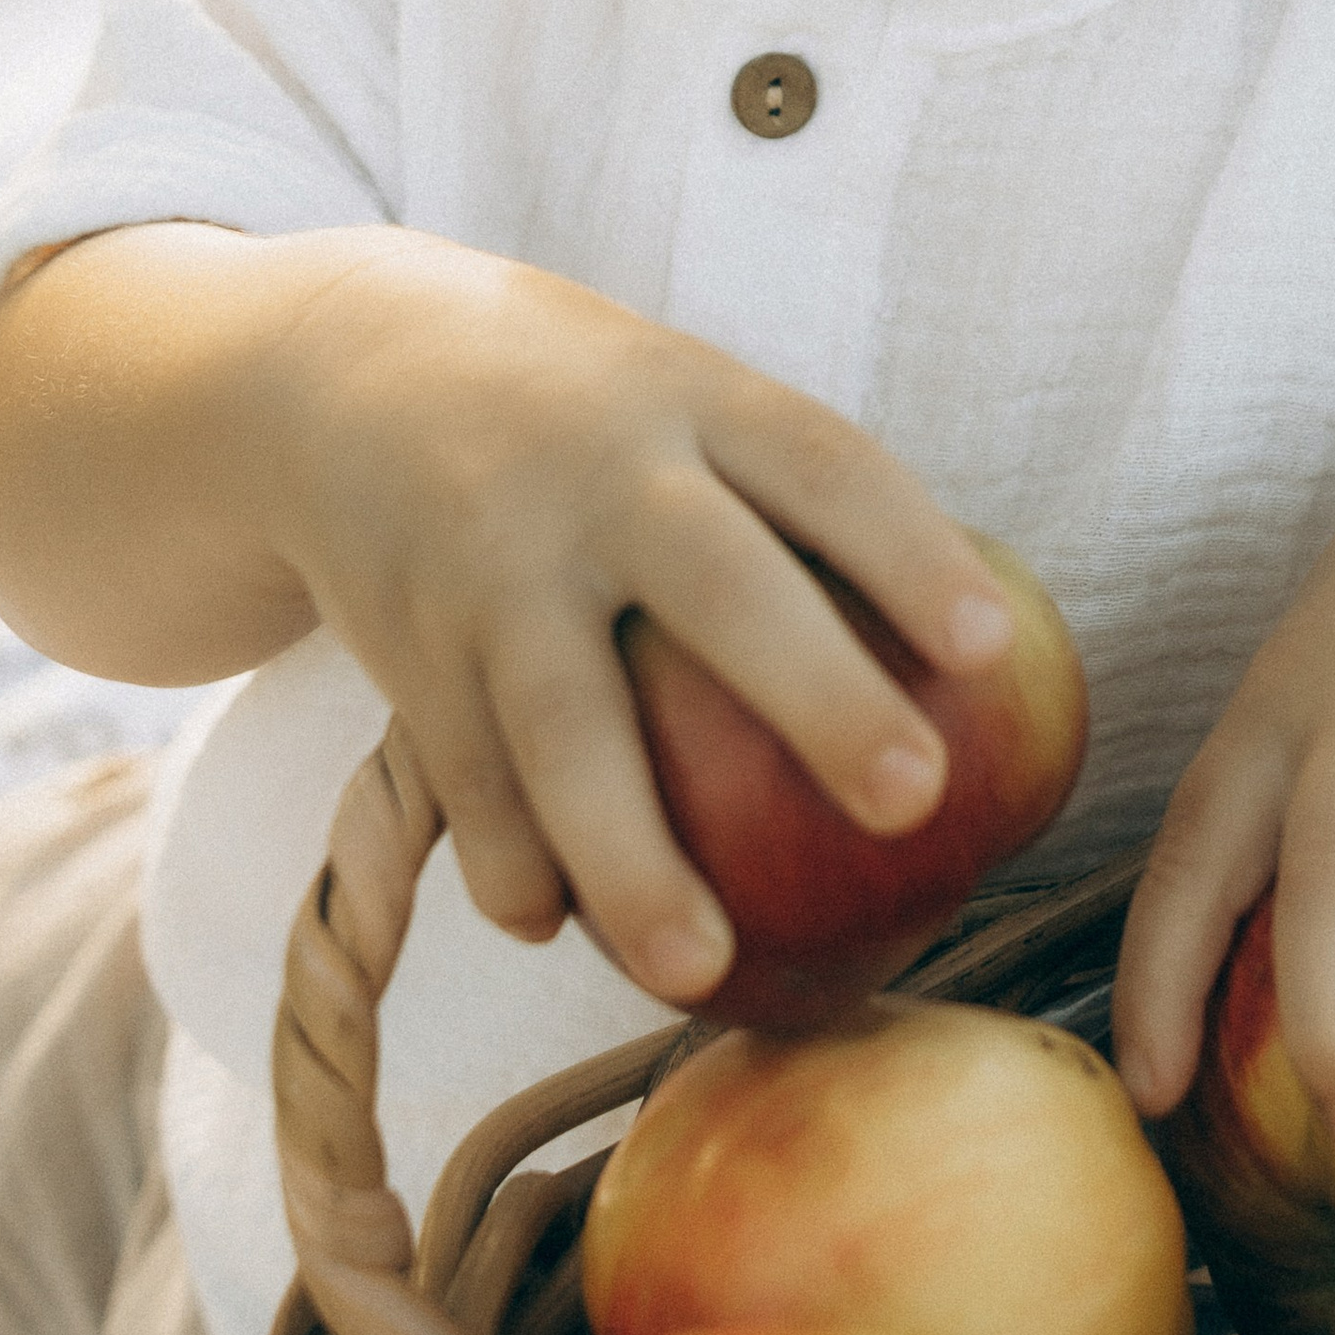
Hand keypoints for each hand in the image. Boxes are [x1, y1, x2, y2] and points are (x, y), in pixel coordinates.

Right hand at [247, 230, 1012, 1006]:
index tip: (995, 645)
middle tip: (914, 802)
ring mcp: (494, 564)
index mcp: (695, 400)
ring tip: (702, 970)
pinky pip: (463, 775)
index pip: (822, 467)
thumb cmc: (586, 412)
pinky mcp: (408, 646)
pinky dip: (508, 858)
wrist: (340, 365)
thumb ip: (790, 499)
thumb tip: (980, 659)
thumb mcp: (681, 394)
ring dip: (629, 854)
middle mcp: (597, 473)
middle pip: (716, 586)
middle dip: (814, 694)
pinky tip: (553, 923)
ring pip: (563, 721)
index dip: (910, 549)